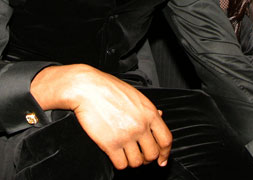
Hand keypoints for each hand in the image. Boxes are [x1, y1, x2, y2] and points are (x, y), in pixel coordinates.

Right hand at [30, 65, 171, 169]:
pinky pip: (121, 164)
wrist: (87, 88)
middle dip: (146, 158)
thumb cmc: (108, 88)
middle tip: (139, 155)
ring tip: (126, 154)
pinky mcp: (110, 144)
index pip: (166, 140)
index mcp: (149, 113)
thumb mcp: (134, 95)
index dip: (165, 153)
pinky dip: (119, 163)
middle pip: (152, 154)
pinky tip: (115, 155)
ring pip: (137, 162)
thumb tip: (160, 115)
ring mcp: (126, 136)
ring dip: (131, 161)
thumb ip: (148, 109)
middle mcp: (140, 125)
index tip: (161, 159)